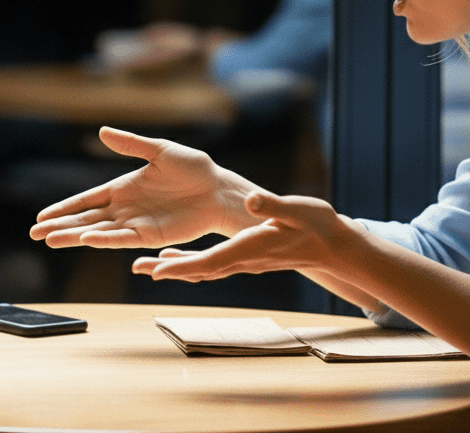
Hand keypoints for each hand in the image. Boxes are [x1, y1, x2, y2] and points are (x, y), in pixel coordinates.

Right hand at [29, 127, 258, 249]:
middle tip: (35, 235)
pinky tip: (86, 239)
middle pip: (85, 219)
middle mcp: (125, 208)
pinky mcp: (151, 235)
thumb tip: (102, 132)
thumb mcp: (160, 150)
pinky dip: (103, 240)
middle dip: (60, 226)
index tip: (41, 217)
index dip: (63, 208)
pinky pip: (122, 239)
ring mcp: (136, 223)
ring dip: (74, 236)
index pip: (86, 200)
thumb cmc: (193, 168)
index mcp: (122, 187)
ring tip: (51, 241)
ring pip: (98, 232)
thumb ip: (132, 144)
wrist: (219, 189)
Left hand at [134, 192, 354, 280]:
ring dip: (174, 268)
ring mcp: (242, 262)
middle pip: (199, 269)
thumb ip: (272, 206)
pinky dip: (188, 263)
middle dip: (168, 271)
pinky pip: (210, 264)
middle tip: (138, 268)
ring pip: (201, 269)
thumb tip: (250, 200)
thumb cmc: (316, 225)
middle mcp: (242, 260)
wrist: (331, 244)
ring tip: (145, 266)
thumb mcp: (296, 209)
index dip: (183, 266)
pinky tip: (172, 257)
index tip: (158, 271)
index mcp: (249, 248)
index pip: (210, 261)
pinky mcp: (244, 258)